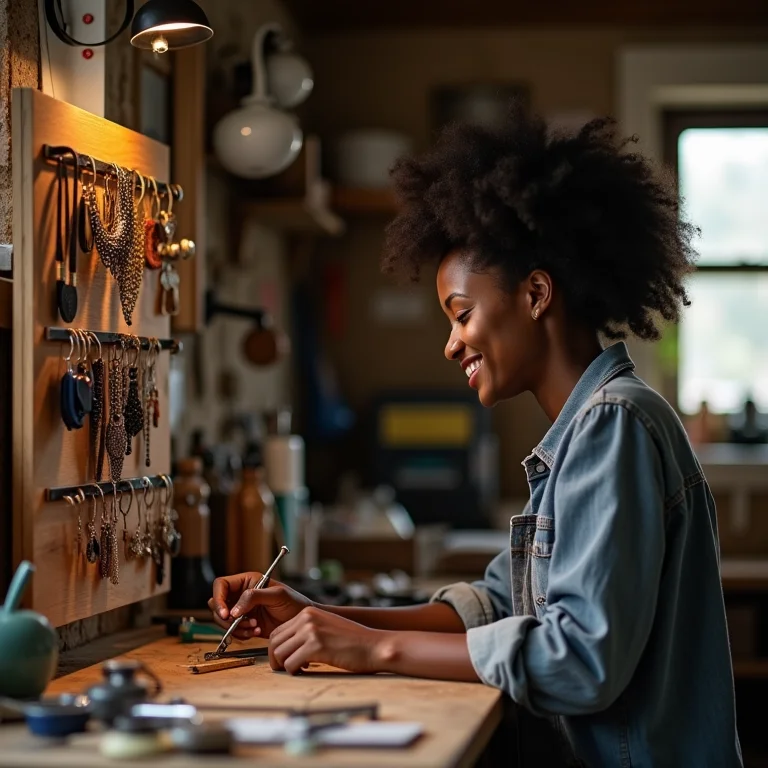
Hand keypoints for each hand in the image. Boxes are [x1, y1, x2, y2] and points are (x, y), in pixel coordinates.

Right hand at [208, 572, 314, 639]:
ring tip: (254, 627)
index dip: (219, 598)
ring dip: (235, 627)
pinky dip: (241, 634)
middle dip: (225, 617)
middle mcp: (241, 594)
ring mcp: (242, 610)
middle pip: (217, 604)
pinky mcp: (245, 624)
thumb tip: (234, 609)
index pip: (221, 585)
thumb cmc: (294, 602)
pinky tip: (256, 632)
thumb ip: (254, 597)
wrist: (301, 621)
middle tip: (239, 623)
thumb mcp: (277, 595)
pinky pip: (233, 631)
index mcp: (247, 581)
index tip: (226, 613)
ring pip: (222, 620)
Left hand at [269, 606, 388, 674]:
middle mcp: (307, 618)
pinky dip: (293, 672)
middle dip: (276, 659)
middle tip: (285, 669)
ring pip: (280, 653)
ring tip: (298, 670)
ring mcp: (311, 631)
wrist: (375, 646)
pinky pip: (290, 663)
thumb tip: (289, 647)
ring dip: (285, 666)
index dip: (277, 649)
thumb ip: (308, 632)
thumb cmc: (354, 642)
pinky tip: (305, 671)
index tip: (284, 660)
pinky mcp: (316, 646)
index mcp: (308, 613)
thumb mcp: (327, 628)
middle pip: (274, 641)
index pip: (278, 631)